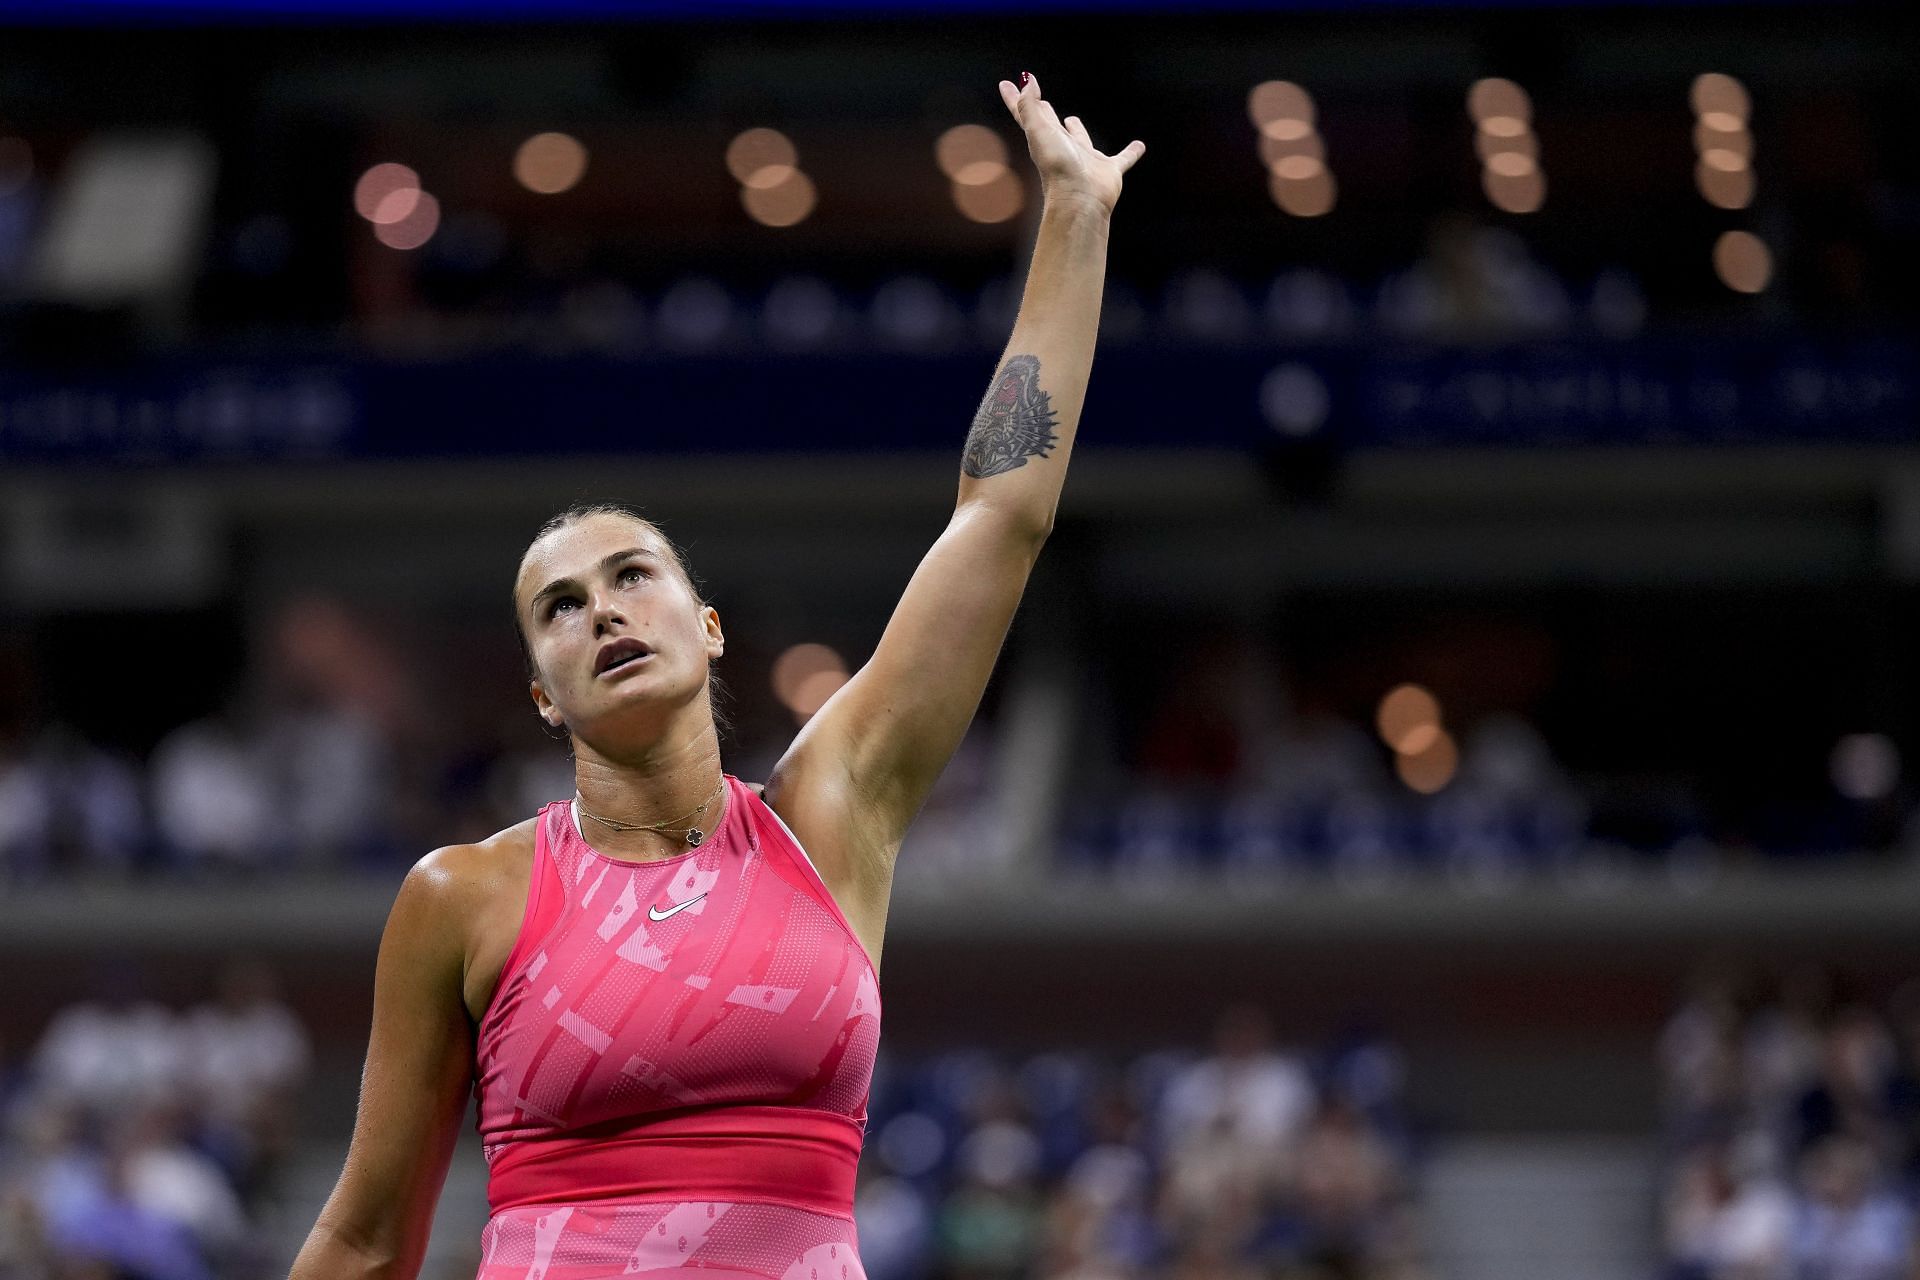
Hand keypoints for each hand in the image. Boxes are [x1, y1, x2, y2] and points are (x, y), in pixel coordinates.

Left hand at [997, 73, 1143, 215]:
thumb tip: (1027, 84)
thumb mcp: (1039, 131)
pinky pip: (1123, 159)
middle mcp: (1063, 148)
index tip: (1006, 83)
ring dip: (1078, 131)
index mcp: (1044, 139)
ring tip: (1073, 119)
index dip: (1016, 99)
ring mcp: (1086, 160)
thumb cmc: (1058, 167)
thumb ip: (1029, 106)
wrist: (1081, 199)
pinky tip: (1139, 146)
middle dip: (1045, 114)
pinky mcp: (1109, 171)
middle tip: (1042, 102)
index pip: (1027, 114)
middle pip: (1052, 127)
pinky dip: (1131, 153)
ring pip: (1082, 141)